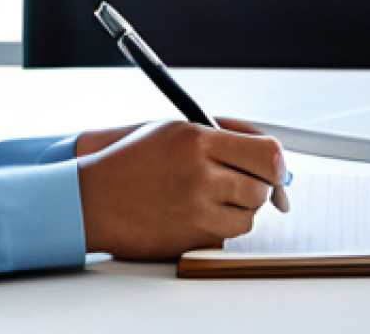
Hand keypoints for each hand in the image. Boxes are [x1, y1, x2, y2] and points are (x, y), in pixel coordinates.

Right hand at [77, 119, 285, 259]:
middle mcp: (201, 176)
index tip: (274, 167)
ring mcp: (197, 212)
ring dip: (237, 208)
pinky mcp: (192, 241)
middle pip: (262, 188)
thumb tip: (276, 160)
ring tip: (205, 194)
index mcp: (198, 141)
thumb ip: (227, 137)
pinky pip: (226, 237)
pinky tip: (190, 213)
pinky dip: (217, 227)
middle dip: (253, 185)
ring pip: (249, 216)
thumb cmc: (132, 159)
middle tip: (232, 179)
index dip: (276, 164)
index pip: (266, 154)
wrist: (93, 198)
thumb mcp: (176, 129)